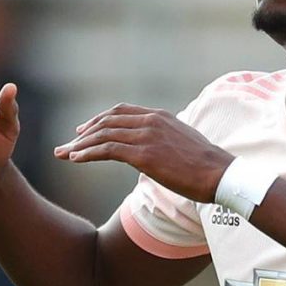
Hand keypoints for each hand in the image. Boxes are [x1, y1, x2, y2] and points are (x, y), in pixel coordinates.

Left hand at [54, 103, 233, 201]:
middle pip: (107, 121)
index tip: (85, 129)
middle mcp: (150, 121)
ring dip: (80, 145)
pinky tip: (75, 159)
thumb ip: (167, 142)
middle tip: (69, 143)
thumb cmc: (207, 166)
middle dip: (85, 132)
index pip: (122, 111)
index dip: (100, 119)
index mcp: (160, 116)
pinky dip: (87, 154)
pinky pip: (107, 150)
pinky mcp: (143, 154)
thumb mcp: (184, 144)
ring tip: (64, 154)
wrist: (220, 174)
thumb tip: (158, 153)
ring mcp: (146, 136)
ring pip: (103, 135)